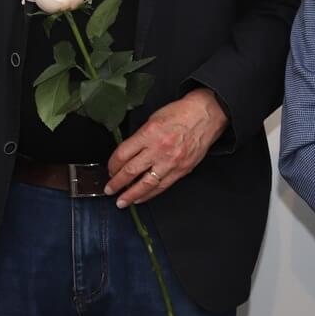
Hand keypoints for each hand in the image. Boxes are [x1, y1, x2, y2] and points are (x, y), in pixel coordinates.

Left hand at [106, 89, 227, 205]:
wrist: (205, 115)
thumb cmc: (180, 114)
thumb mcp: (153, 119)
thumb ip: (140, 137)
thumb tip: (127, 154)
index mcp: (149, 133)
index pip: (123, 154)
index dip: (112, 165)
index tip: (109, 170)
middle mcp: (159, 149)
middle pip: (131, 171)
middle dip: (116, 183)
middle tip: (108, 190)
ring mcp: (171, 162)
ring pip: (146, 184)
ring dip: (131, 195)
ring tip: (121, 201)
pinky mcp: (181, 170)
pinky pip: (162, 186)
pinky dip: (149, 195)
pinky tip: (140, 198)